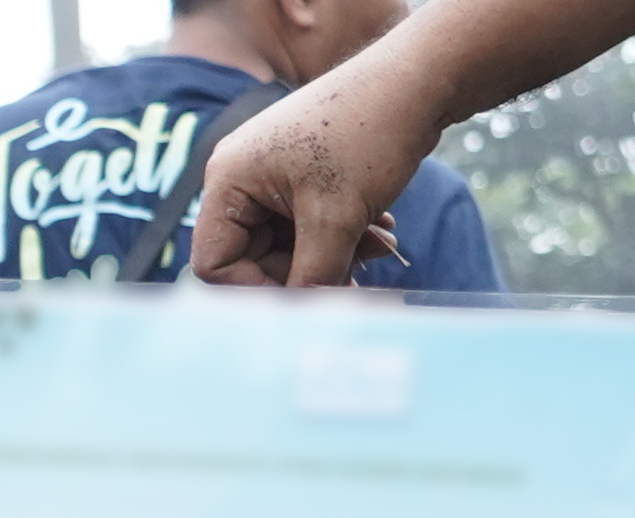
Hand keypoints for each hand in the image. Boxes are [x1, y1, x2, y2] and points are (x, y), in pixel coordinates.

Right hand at [191, 53, 435, 285]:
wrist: (419, 79)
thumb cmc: (369, 134)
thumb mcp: (338, 217)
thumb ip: (314, 275)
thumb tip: (302, 322)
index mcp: (229, 180)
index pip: (215, 263)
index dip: (256, 289)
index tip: (306, 298)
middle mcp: (241, 176)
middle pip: (254, 257)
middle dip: (306, 271)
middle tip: (355, 281)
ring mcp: (272, 173)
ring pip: (288, 243)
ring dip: (333, 255)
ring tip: (380, 247)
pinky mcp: (304, 172)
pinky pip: (309, 222)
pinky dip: (341, 233)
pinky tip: (379, 229)